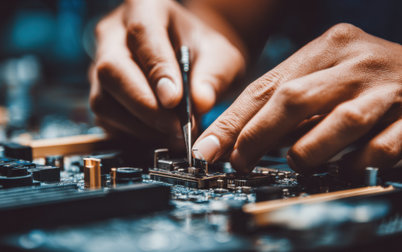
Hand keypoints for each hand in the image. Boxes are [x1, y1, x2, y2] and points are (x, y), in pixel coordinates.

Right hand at [89, 0, 244, 146]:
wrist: (188, 59)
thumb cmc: (202, 52)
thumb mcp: (221, 55)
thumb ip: (215, 75)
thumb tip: (200, 103)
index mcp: (144, 8)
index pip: (142, 34)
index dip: (156, 69)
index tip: (174, 99)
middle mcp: (113, 34)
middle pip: (111, 69)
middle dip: (144, 105)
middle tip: (177, 127)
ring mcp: (99, 64)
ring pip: (103, 99)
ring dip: (140, 124)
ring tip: (174, 133)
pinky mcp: (100, 93)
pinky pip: (106, 119)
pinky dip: (134, 133)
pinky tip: (160, 134)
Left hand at [193, 23, 401, 175]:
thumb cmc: (368, 77)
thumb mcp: (326, 74)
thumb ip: (291, 102)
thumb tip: (242, 139)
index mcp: (328, 47)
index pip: (267, 86)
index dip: (233, 121)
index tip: (210, 148)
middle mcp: (356, 62)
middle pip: (293, 99)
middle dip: (257, 136)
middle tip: (240, 162)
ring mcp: (388, 88)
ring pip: (338, 123)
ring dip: (307, 151)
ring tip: (296, 163)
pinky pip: (379, 148)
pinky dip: (355, 163)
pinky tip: (345, 167)